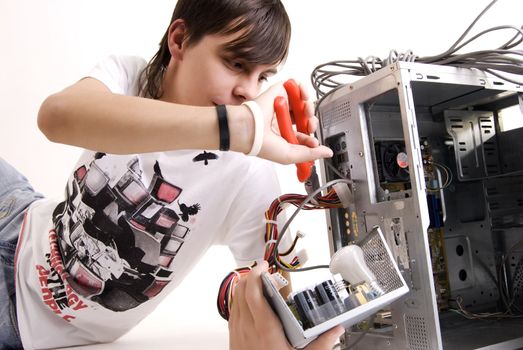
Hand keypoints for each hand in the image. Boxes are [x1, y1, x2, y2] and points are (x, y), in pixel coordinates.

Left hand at [228, 261, 344, 349]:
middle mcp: (247, 327)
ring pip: (235, 297)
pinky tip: (250, 301)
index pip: (253, 291)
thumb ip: (322, 344)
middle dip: (251, 274)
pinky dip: (240, 299)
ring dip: (244, 285)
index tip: (265, 266)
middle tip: (263, 270)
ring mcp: (237, 331)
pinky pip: (233, 310)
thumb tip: (336, 331)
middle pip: (242, 289)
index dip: (257, 273)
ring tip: (257, 281)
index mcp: (265, 329)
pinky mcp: (233, 337)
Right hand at [252, 81, 332, 164]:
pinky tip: (304, 97)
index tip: (313, 142)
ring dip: (309, 107)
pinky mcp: (279, 92)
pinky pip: (295, 86)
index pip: (303, 135)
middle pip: (305, 118)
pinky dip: (303, 89)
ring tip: (306, 111)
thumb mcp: (291, 155)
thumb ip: (311, 154)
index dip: (311, 138)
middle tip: (310, 125)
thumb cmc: (263, 144)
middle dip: (312, 122)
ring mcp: (281, 106)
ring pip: (303, 103)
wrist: (251, 130)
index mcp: (284, 135)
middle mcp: (283, 120)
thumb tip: (327, 153)